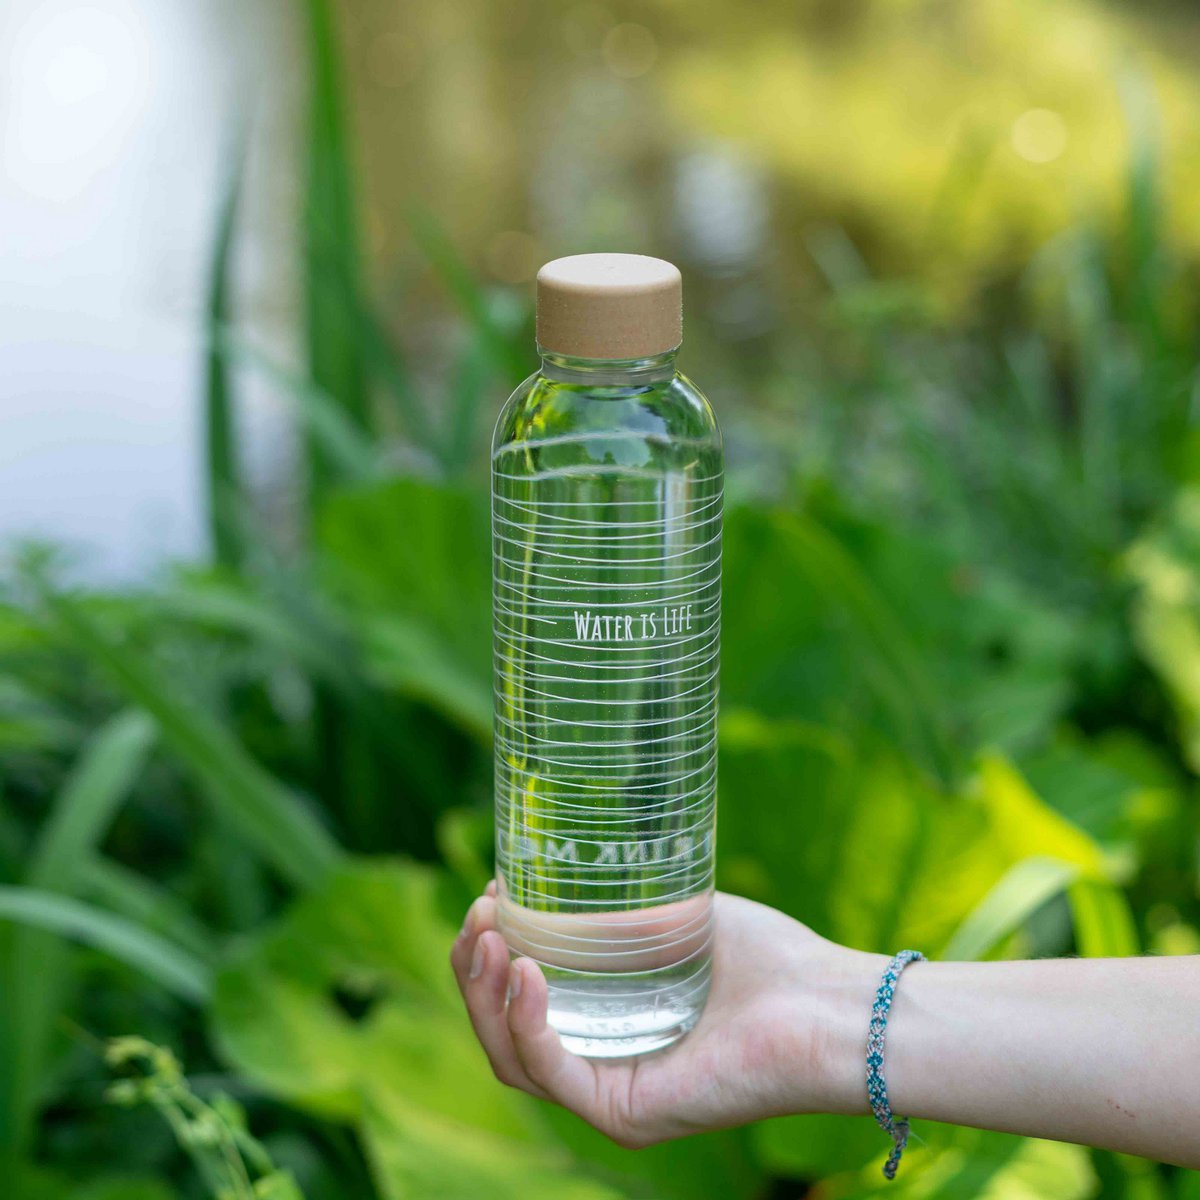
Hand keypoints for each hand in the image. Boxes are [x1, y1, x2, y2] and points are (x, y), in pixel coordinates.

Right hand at [450, 883, 876, 1147]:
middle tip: (478, 911)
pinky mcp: (627, 1112)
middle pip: (502, 1031)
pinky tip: (527, 971)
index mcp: (608, 1028)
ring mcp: (611, 1095)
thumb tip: (543, 867)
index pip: (521, 1003)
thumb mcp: (673, 917)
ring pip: (511, 1058)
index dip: (491, 952)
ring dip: (485, 994)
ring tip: (488, 933)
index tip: (489, 892)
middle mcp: (603, 1067)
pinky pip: (551, 1073)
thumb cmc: (767, 960)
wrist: (825, 1003)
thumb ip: (613, 907)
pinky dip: (527, 1023)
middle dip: (474, 971)